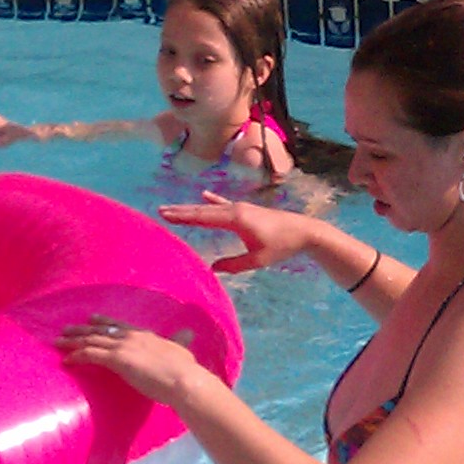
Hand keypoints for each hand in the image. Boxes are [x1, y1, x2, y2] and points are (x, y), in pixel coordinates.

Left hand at [55, 316, 208, 405]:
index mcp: (145, 334)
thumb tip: (189, 333)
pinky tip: (66, 360)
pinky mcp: (117, 359)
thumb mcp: (183, 349)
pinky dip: (76, 355)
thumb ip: (181, 341)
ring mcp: (123, 346)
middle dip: (81, 330)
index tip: (91, 318)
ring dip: (73, 342)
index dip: (103, 322)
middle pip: (100, 330)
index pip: (119, 325)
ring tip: (57, 342)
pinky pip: (91, 354)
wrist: (183, 379)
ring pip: (91, 340)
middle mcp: (132, 336)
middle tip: (66, 329)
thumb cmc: (185, 370)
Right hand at [158, 192, 320, 276]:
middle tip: (160, 210)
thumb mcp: (257, 259)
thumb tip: (212, 269)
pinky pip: (224, 205)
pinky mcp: (246, 211)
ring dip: (192, 207)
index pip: (203, 218)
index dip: (183, 217)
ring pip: (211, 208)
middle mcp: (235, 210)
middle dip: (181, 211)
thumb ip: (234, 264)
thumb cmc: (282, 246)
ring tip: (174, 208)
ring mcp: (241, 208)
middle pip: (203, 210)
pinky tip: (204, 195)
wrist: (303, 231)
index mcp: (236, 219)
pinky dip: (212, 201)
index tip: (165, 214)